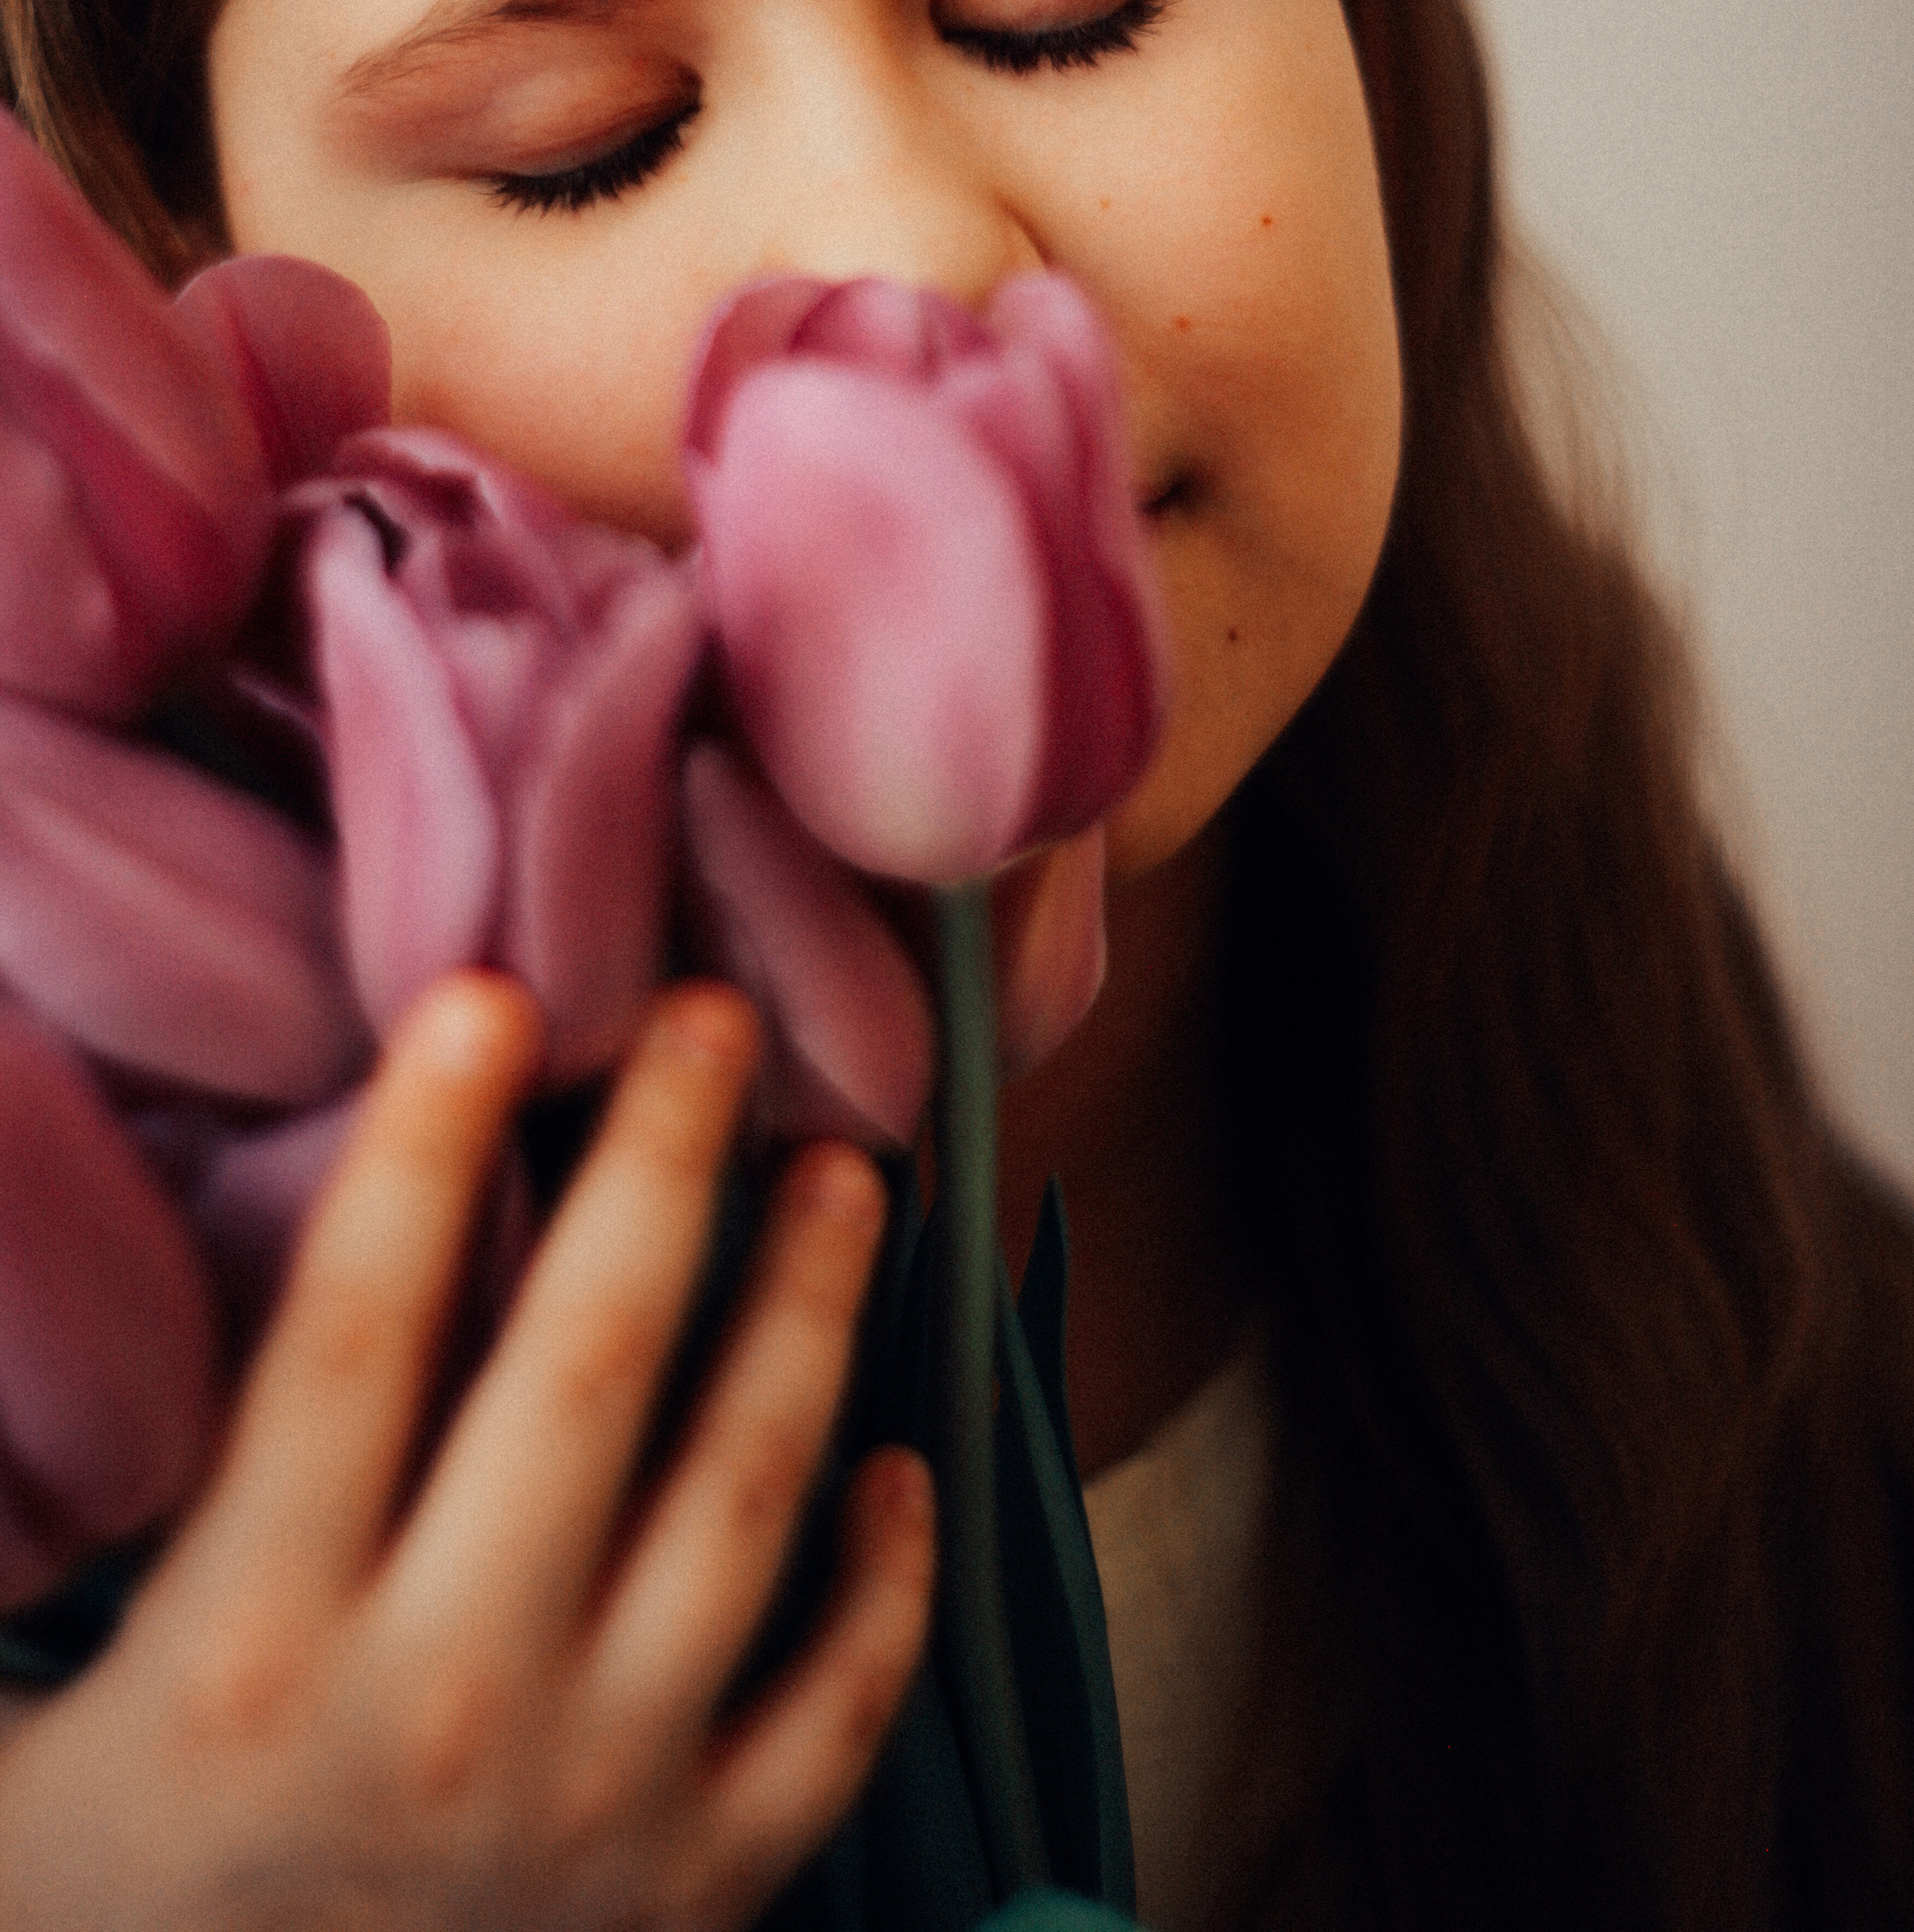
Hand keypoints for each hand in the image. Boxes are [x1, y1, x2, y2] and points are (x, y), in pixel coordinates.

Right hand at [0, 975, 934, 1929]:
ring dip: (810, 1316)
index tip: (486, 992)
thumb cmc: (105, 1909)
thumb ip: (49, 1525)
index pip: (352, 1340)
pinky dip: (887, 1584)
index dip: (424, 1151)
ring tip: (848, 1175)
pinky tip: (905, 1462)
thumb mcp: (14, 1743)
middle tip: (709, 1012)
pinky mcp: (698, 1889)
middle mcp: (439, 1710)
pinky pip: (836, 1712)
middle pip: (587, 1374)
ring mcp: (596, 1803)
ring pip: (743, 1504)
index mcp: (249, 1651)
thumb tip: (35, 1305)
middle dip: (661, 1166)